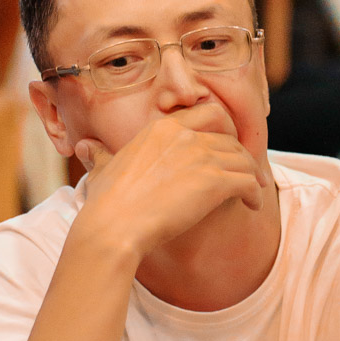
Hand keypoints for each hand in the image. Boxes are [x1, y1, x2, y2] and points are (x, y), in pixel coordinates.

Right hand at [73, 104, 267, 258]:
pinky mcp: (213, 181)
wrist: (114, 225)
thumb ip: (99, 155)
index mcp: (161, 129)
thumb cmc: (105, 203)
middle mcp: (184, 136)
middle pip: (229, 139)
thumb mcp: (100, 170)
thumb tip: (83, 147)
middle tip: (247, 174)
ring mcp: (200, 156)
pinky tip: (254, 205)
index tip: (226, 149)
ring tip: (254, 192)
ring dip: (252, 176)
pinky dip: (255, 193)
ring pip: (243, 159)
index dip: (223, 131)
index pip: (206, 114)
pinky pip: (248, 182)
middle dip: (241, 157)